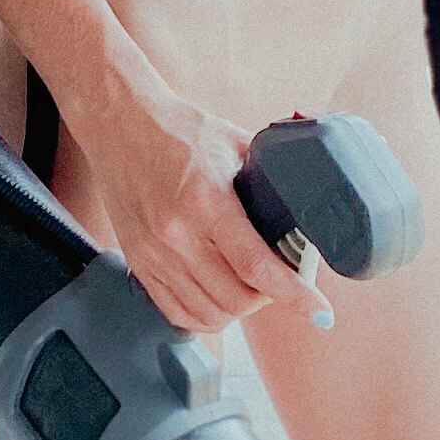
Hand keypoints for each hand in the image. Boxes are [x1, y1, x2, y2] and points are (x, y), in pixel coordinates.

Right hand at [85, 84, 332, 336]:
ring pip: (209, 313)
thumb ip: (274, 174)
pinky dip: (206, 315)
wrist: (119, 123)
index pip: (257, 266)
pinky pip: (177, 312)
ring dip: (239, 309)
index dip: (295, 296)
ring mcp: (153, 254)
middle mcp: (176, 234)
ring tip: (250, 288)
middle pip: (235, 300)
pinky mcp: (138, 263)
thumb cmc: (179, 130)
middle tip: (281, 282)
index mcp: (207, 200)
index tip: (320, 312)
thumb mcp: (236, 144)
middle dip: (269, 298)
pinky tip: (219, 298)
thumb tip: (316, 197)